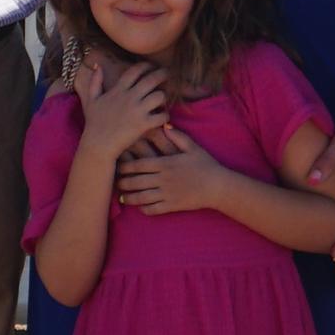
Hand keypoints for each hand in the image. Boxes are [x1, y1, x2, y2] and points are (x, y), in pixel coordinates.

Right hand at [72, 56, 172, 163]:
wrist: (97, 144)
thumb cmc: (94, 124)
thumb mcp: (91, 100)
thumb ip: (95, 82)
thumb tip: (98, 66)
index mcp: (118, 90)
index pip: (135, 70)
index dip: (145, 66)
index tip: (151, 66)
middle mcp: (129, 97)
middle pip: (152, 79)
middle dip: (162, 74)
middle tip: (167, 74)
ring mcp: (137, 111)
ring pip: (160, 96)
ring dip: (164, 97)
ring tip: (163, 100)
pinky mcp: (143, 124)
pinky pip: (162, 116)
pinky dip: (165, 116)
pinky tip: (162, 118)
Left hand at [113, 135, 233, 218]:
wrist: (218, 187)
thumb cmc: (206, 165)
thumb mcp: (193, 147)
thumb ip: (178, 136)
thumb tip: (165, 124)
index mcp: (166, 164)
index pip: (139, 165)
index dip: (125, 167)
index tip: (117, 166)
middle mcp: (164, 179)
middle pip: (137, 181)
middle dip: (123, 182)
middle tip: (115, 182)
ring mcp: (167, 194)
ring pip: (142, 197)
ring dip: (130, 197)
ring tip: (122, 196)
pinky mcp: (172, 206)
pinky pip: (153, 209)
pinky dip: (144, 209)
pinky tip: (140, 207)